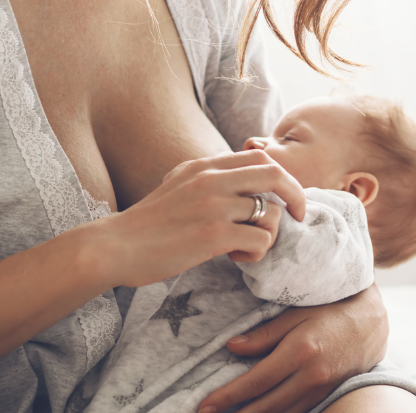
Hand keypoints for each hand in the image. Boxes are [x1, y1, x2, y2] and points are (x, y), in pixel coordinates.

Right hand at [99, 150, 304, 287]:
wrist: (116, 246)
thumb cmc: (149, 222)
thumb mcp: (178, 183)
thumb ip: (208, 177)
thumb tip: (241, 176)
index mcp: (204, 165)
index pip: (261, 157)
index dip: (283, 176)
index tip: (286, 197)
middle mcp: (211, 179)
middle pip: (275, 175)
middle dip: (295, 195)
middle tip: (299, 215)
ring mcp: (213, 206)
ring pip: (270, 214)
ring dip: (268, 234)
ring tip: (246, 246)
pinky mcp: (213, 236)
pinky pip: (260, 240)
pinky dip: (257, 252)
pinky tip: (236, 257)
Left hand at [197, 284, 388, 412]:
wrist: (371, 323)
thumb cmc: (330, 311)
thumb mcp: (296, 313)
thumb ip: (264, 333)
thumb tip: (231, 347)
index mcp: (299, 351)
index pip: (255, 381)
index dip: (227, 396)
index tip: (204, 405)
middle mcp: (310, 376)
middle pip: (265, 406)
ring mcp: (320, 390)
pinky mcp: (326, 397)